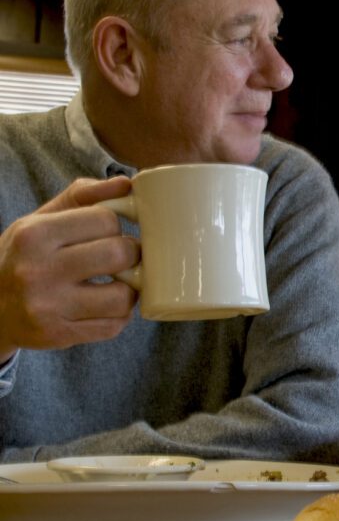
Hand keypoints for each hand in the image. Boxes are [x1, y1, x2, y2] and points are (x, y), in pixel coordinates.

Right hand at [0, 177, 138, 359]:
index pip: (105, 219)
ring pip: (124, 296)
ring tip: (116, 283)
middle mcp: (37, 271)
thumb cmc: (25, 257)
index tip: (108, 233)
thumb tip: (127, 184)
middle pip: (120, 253)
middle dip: (131, 254)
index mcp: (34, 234)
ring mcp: (48, 307)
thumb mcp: (40, 221)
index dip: (115, 226)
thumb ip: (83, 197)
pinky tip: (103, 306)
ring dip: (129, 289)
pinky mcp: (58, 335)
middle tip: (122, 258)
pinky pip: (114, 326)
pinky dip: (118, 315)